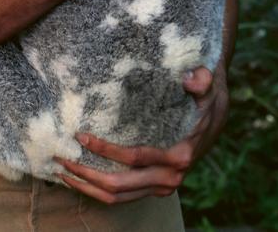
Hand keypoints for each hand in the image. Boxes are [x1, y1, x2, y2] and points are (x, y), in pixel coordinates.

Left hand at [54, 64, 228, 203]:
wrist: (215, 117)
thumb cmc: (203, 98)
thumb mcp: (207, 85)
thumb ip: (201, 81)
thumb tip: (190, 80)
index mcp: (179, 155)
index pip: (135, 158)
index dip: (106, 149)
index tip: (82, 136)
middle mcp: (170, 177)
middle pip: (121, 185)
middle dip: (89, 174)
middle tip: (63, 159)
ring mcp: (162, 186)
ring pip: (120, 198)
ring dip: (90, 188)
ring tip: (63, 173)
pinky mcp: (154, 187)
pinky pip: (124, 197)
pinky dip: (100, 192)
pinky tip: (80, 179)